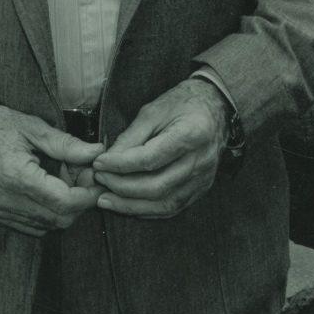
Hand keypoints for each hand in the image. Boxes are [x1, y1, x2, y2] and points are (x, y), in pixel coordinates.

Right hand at [0, 106, 104, 236]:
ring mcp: (2, 211)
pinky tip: (51, 190)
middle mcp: (9, 202)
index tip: (98, 178)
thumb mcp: (33, 128)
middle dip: (80, 201)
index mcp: (18, 178)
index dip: (88, 194)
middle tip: (85, 176)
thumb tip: (96, 152)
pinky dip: (49, 214)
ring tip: (67, 179)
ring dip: (66, 208)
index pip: (65, 202)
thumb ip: (66, 144)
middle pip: (60, 219)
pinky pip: (33, 226)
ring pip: (48, 226)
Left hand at [92, 79, 228, 218]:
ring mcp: (203, 179)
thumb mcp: (153, 110)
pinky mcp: (201, 189)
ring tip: (106, 200)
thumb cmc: (182, 103)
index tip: (99, 163)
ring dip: (131, 205)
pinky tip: (128, 206)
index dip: (121, 164)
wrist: (215, 107)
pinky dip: (148, 210)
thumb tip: (108, 160)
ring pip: (164, 203)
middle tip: (99, 180)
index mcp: (191, 134)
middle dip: (122, 187)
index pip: (150, 159)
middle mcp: (200, 161)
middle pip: (157, 186)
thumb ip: (131, 136)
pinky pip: (172, 207)